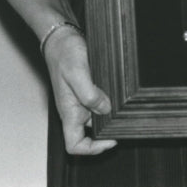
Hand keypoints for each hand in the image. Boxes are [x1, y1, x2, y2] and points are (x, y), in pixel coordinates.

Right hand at [43, 26, 116, 154]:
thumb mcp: (77, 72)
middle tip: (124, 122)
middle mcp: (75, 110)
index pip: (74, 145)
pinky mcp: (88, 90)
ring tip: (125, 108)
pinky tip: (120, 94)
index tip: (111, 140)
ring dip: (110, 116)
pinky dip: (110, 102)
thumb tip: (105, 109)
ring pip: (97, 118)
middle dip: (107, 132)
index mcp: (68, 112)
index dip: (92, 148)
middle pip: (89, 134)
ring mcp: (81, 101)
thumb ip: (89, 93)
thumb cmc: (64, 54)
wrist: (61, 38)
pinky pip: (99, 103)